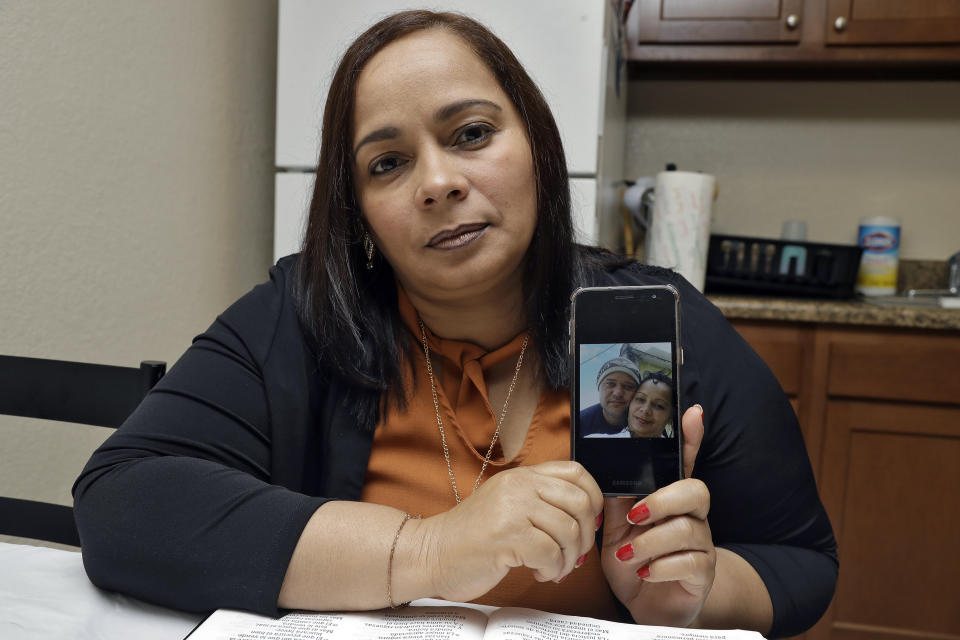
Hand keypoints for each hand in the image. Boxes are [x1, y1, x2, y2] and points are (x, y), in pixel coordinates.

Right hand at [419, 461, 603, 602]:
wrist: (430, 553)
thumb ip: (539, 500)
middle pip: (580, 502)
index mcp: (522, 476)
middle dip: (586, 535)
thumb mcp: (507, 504)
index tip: (589, 522)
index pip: (576, 472)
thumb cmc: (471, 537)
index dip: (594, 498)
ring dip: (568, 559)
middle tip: (574, 554)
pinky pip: (550, 554)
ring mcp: (512, 509)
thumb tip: (585, 514)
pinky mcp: (506, 536)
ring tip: (553, 568)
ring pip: (568, 531)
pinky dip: (551, 570)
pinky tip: (538, 574)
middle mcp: (519, 486)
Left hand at [600, 405, 713, 626]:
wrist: (648, 604)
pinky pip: (691, 561)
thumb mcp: (616, 526)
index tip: (692, 412)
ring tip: (627, 556)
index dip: (691, 437)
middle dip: (662, 500)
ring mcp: (702, 543)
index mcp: (669, 497)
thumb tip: (600, 465)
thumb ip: (616, 497)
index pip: (684, 461)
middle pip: (696, 490)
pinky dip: (661, 567)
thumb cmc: (633, 559)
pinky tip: (644, 573)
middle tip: (635, 517)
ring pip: (688, 528)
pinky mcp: (704, 571)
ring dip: (650, 543)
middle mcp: (692, 515)